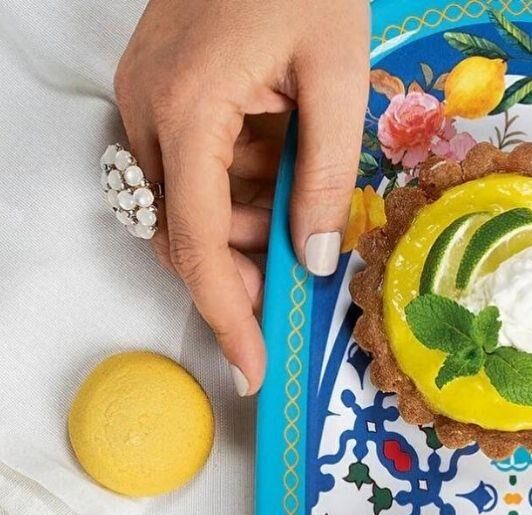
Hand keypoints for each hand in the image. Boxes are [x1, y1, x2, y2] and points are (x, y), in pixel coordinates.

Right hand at [115, 0, 369, 393]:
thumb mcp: (337, 82)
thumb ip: (326, 180)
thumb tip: (313, 261)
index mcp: (187, 108)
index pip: (194, 243)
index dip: (226, 316)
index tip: (251, 369)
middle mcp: (148, 110)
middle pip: (182, 234)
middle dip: (241, 267)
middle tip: (304, 266)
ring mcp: (146, 99)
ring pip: (184, 208)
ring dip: (244, 226)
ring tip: (302, 193)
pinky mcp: (161, 92)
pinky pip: (190, 171)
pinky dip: (235, 190)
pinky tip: (279, 164)